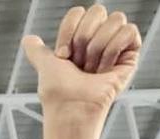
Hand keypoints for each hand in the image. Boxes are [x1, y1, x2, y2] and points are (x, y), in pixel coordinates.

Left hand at [22, 5, 140, 122]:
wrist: (73, 107)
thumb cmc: (58, 91)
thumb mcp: (45, 66)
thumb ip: (37, 52)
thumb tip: (28, 38)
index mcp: (79, 39)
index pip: (78, 12)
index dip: (69, 30)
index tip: (63, 55)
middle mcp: (98, 38)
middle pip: (98, 10)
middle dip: (84, 37)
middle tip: (79, 62)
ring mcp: (116, 45)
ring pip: (115, 19)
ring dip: (98, 47)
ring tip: (92, 69)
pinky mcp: (131, 53)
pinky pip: (129, 30)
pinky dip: (113, 50)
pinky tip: (105, 69)